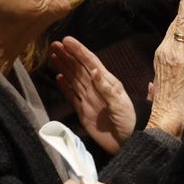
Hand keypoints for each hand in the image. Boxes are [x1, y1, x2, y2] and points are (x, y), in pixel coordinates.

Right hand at [50, 37, 135, 153]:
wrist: (127, 143)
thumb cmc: (129, 121)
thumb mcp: (119, 104)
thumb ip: (106, 89)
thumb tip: (94, 70)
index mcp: (108, 82)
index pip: (91, 62)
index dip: (79, 51)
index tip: (67, 40)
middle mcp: (97, 88)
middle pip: (79, 68)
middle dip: (68, 55)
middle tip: (54, 44)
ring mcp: (89, 99)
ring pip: (74, 79)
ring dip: (64, 67)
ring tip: (53, 55)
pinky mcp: (83, 111)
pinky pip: (72, 96)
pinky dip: (65, 87)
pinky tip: (58, 77)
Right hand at [147, 0, 183, 135]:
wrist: (165, 116)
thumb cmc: (163, 107)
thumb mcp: (156, 90)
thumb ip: (154, 84)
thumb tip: (151, 86)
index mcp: (161, 55)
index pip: (173, 29)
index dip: (180, 13)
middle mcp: (167, 50)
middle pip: (178, 21)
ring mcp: (176, 53)